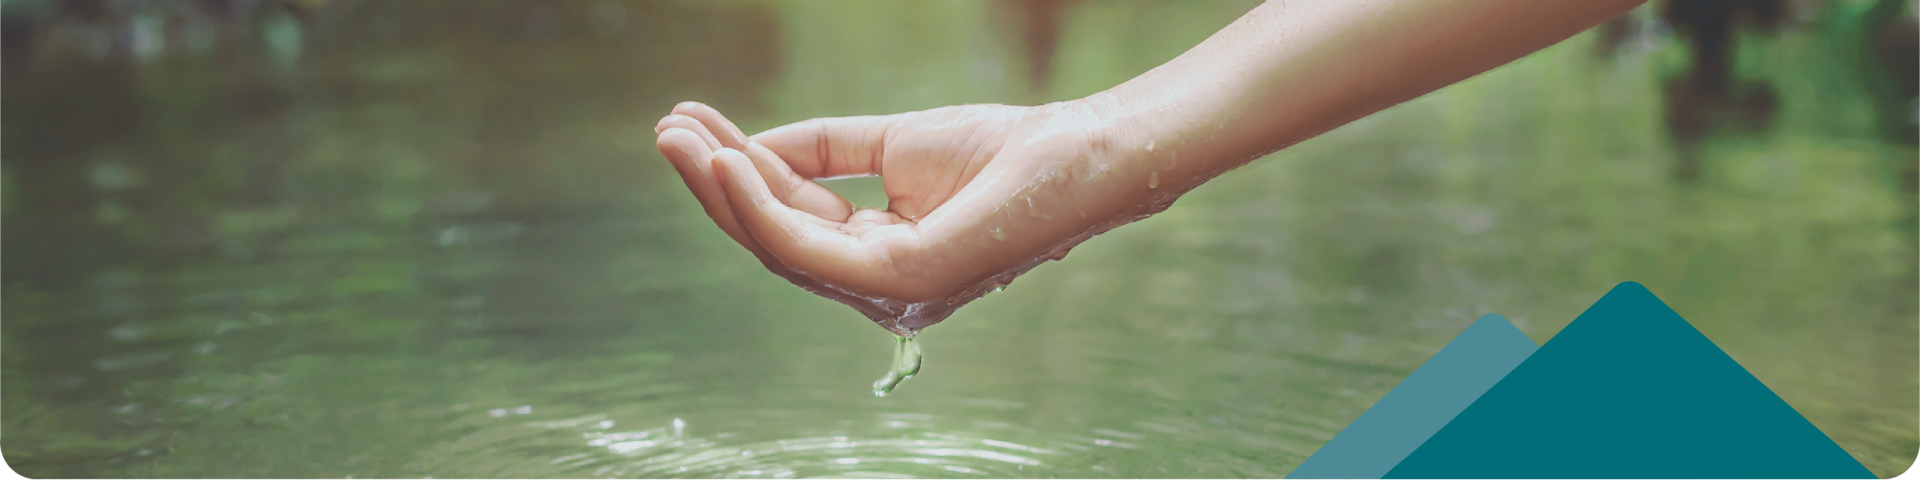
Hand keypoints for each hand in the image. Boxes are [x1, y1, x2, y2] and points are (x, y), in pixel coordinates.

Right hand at [654, 100, 1141, 333]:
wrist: (1075, 152)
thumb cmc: (1000, 151)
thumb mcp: (890, 144)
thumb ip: (822, 151)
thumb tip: (748, 149)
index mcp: (878, 257)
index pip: (791, 218)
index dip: (738, 173)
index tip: (690, 122)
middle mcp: (877, 286)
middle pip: (773, 238)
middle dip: (714, 184)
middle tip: (665, 129)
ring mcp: (888, 292)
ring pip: (778, 246)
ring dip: (721, 191)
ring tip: (678, 139)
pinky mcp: (899, 281)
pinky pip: (808, 246)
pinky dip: (760, 205)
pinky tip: (729, 162)